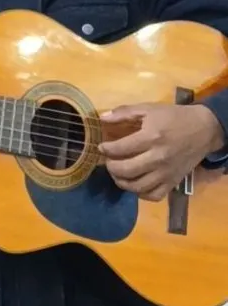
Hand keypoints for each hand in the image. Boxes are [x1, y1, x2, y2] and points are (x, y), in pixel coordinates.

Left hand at [98, 102, 224, 201]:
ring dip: (121, 182)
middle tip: (108, 161)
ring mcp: (166, 173)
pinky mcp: (173, 182)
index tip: (101, 147)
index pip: (121, 148)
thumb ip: (124, 112)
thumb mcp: (149, 109)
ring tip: (117, 173)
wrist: (203, 129)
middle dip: (111, 167)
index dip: (106, 149)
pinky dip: (140, 193)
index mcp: (151, 137)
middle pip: (126, 170)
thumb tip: (102, 118)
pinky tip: (134, 183)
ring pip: (137, 187)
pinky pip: (153, 196)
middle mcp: (158, 158)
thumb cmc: (174, 117)